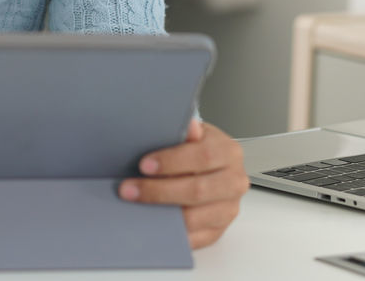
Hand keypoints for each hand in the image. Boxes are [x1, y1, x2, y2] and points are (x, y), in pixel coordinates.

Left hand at [119, 120, 248, 248]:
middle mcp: (234, 182)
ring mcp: (228, 208)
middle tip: (130, 188)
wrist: (210, 168)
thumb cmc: (196, 149)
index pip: (203, 157)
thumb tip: (188, 126)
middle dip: (159, 191)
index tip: (144, 165)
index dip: (172, 162)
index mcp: (228, 152)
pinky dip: (171, 232)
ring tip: (136, 205)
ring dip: (161, 213)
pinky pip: (195, 237)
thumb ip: (187, 131)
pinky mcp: (218, 230)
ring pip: (195, 217)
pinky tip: (151, 223)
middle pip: (198, 190)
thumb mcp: (192, 134)